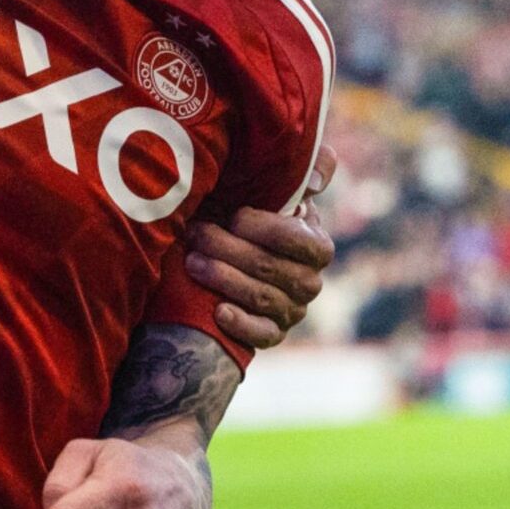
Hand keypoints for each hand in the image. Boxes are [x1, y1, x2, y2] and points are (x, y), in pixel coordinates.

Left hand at [186, 144, 335, 348]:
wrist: (223, 250)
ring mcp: (292, 310)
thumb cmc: (245, 212)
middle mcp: (310, 281)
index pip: (301, 241)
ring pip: (262, 298)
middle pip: (271, 268)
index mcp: (316, 245)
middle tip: (196, 232)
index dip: (266, 229)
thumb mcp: (269, 186)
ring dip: (224, 278)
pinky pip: (263, 336)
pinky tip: (217, 311)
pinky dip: (241, 324)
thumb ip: (298, 173)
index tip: (235, 215)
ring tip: (193, 261)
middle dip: (229, 248)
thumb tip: (311, 181)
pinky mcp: (272, 333)